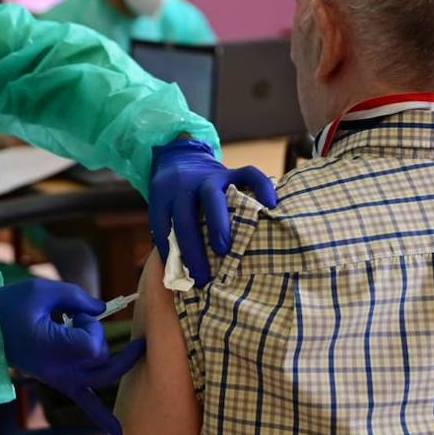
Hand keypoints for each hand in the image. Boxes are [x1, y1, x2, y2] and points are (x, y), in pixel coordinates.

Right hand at [0, 279, 146, 434]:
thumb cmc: (10, 306)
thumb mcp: (42, 291)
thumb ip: (76, 297)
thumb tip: (101, 309)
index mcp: (51, 348)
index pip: (91, 345)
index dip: (91, 325)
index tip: (74, 314)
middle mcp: (58, 370)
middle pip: (101, 361)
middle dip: (99, 337)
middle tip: (82, 319)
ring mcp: (59, 379)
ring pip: (101, 378)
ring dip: (106, 357)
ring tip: (83, 333)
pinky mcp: (58, 381)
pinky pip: (84, 403)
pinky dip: (102, 418)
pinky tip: (119, 433)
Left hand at [148, 138, 277, 286]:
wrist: (181, 156)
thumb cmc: (174, 196)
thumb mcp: (163, 208)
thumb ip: (169, 234)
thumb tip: (178, 276)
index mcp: (164, 197)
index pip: (162, 225)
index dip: (171, 252)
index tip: (183, 277)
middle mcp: (184, 186)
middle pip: (185, 215)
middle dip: (193, 247)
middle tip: (203, 274)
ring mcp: (209, 176)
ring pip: (213, 196)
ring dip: (219, 223)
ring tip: (226, 248)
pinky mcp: (230, 170)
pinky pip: (248, 174)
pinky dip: (262, 187)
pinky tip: (271, 205)